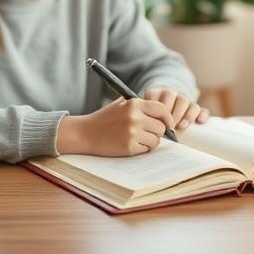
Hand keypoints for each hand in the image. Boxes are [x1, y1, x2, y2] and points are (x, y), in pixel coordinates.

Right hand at [56, 97, 175, 156]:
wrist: (85, 133)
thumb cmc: (104, 118)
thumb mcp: (121, 104)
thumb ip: (140, 104)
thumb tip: (163, 112)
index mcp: (134, 104)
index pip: (161, 109)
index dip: (167, 118)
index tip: (168, 124)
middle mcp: (135, 117)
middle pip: (161, 127)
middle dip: (157, 132)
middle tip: (148, 133)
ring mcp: (132, 133)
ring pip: (156, 140)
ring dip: (150, 141)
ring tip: (138, 138)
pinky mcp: (129, 147)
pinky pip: (146, 149)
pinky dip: (141, 148)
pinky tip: (130, 144)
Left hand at [141, 88, 209, 131]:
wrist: (165, 109)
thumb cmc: (152, 117)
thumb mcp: (145, 114)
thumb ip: (144, 117)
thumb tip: (144, 128)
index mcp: (156, 93)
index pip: (155, 96)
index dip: (157, 108)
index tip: (157, 120)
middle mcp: (170, 94)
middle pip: (172, 96)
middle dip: (170, 112)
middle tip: (169, 127)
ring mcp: (183, 100)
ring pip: (186, 101)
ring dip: (184, 114)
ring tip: (181, 126)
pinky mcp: (195, 108)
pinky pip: (201, 109)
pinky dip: (202, 114)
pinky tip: (200, 121)